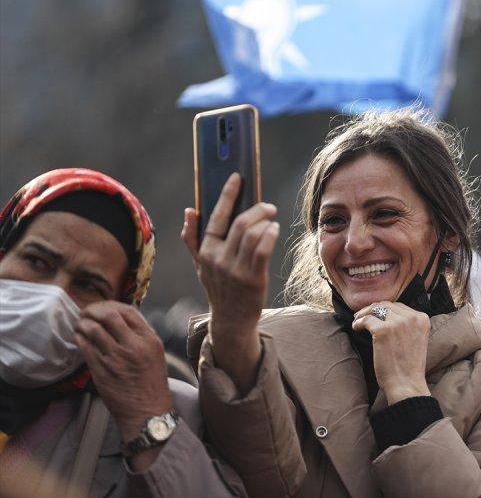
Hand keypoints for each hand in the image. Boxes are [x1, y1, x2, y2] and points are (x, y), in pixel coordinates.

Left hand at [73, 301, 171, 470]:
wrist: (147, 411)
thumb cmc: (151, 382)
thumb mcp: (154, 353)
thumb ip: (140, 335)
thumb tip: (118, 319)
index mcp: (149, 340)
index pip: (128, 311)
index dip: (111, 306)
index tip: (103, 308)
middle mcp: (133, 346)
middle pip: (109, 316)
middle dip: (93, 310)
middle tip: (86, 312)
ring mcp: (115, 358)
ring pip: (93, 330)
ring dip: (83, 323)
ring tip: (80, 324)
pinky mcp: (100, 370)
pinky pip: (85, 347)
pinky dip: (79, 338)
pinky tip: (78, 336)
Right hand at [181, 174, 278, 393]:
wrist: (231, 319)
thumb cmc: (218, 287)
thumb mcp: (200, 264)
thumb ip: (192, 238)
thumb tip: (189, 210)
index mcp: (205, 251)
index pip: (216, 217)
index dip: (227, 195)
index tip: (237, 178)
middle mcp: (218, 259)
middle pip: (239, 223)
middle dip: (256, 209)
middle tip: (268, 206)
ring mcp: (235, 269)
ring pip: (253, 234)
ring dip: (265, 222)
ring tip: (271, 220)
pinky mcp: (253, 278)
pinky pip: (263, 249)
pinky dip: (270, 235)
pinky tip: (274, 230)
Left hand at [353, 302, 430, 404]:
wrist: (407, 385)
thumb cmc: (408, 367)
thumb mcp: (415, 339)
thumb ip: (407, 326)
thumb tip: (386, 315)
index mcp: (422, 319)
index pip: (399, 307)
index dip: (385, 310)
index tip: (375, 315)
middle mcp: (412, 317)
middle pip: (387, 305)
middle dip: (373, 309)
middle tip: (362, 316)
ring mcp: (398, 323)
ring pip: (375, 309)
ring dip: (364, 314)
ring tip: (357, 321)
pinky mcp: (383, 330)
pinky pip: (366, 320)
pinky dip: (359, 323)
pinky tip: (356, 328)